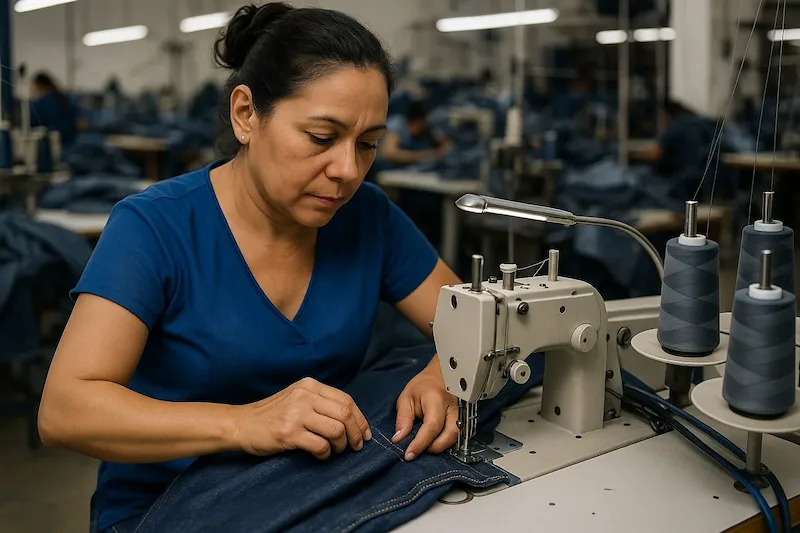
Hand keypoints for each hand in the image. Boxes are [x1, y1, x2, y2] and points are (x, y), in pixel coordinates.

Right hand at [235, 377, 371, 459]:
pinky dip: (326, 454)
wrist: (241, 423)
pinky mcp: (288, 433)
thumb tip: (352, 420)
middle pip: (345, 414)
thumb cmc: (272, 414)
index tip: (365, 433)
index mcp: (309, 385)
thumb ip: (320, 402)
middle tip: (356, 446)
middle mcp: (304, 396)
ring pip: (336, 430)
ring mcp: (296, 414)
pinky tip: (321, 455)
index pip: (346, 400)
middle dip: (356, 433)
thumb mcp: (297, 397)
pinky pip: (320, 445)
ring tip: (336, 451)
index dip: (360, 419)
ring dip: (342, 445)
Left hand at [392, 358, 457, 460]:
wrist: (441, 374)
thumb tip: (399, 440)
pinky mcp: (464, 419)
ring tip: (425, 445)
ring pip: (456, 438)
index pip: (432, 426)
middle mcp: (453, 408)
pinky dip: (445, 442)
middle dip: (433, 448)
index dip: (420, 444)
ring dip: (440, 446)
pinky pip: (457, 436)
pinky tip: (434, 442)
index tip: (409, 455)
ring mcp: (462, 413)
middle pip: (449, 436)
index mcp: (437, 399)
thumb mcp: (406, 398)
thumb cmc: (423, 385)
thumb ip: (403, 420)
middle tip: (417, 449)